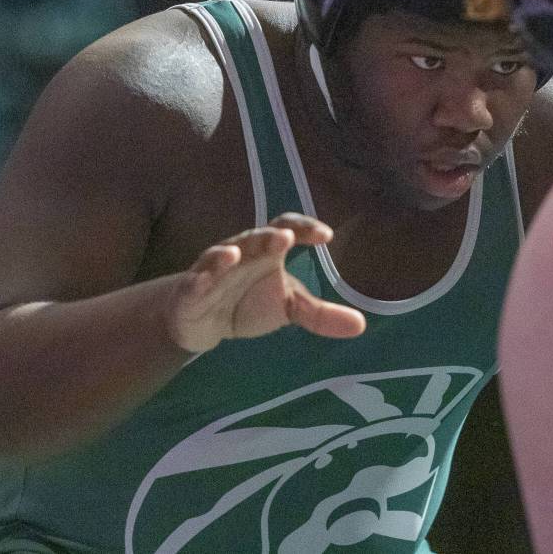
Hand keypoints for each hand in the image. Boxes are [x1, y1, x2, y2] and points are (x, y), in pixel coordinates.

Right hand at [165, 214, 365, 352]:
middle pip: (255, 238)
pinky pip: (194, 281)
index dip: (304, 228)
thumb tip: (361, 324)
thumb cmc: (249, 302)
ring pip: (220, 255)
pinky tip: (205, 278)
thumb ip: (321, 314)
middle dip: (269, 237)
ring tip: (236, 253)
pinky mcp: (191, 290)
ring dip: (228, 253)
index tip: (326, 235)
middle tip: (285, 238)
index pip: (287, 229)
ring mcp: (214, 269)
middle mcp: (241, 252)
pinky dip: (200, 278)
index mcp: (267, 251)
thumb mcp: (289, 308)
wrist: (202, 321)